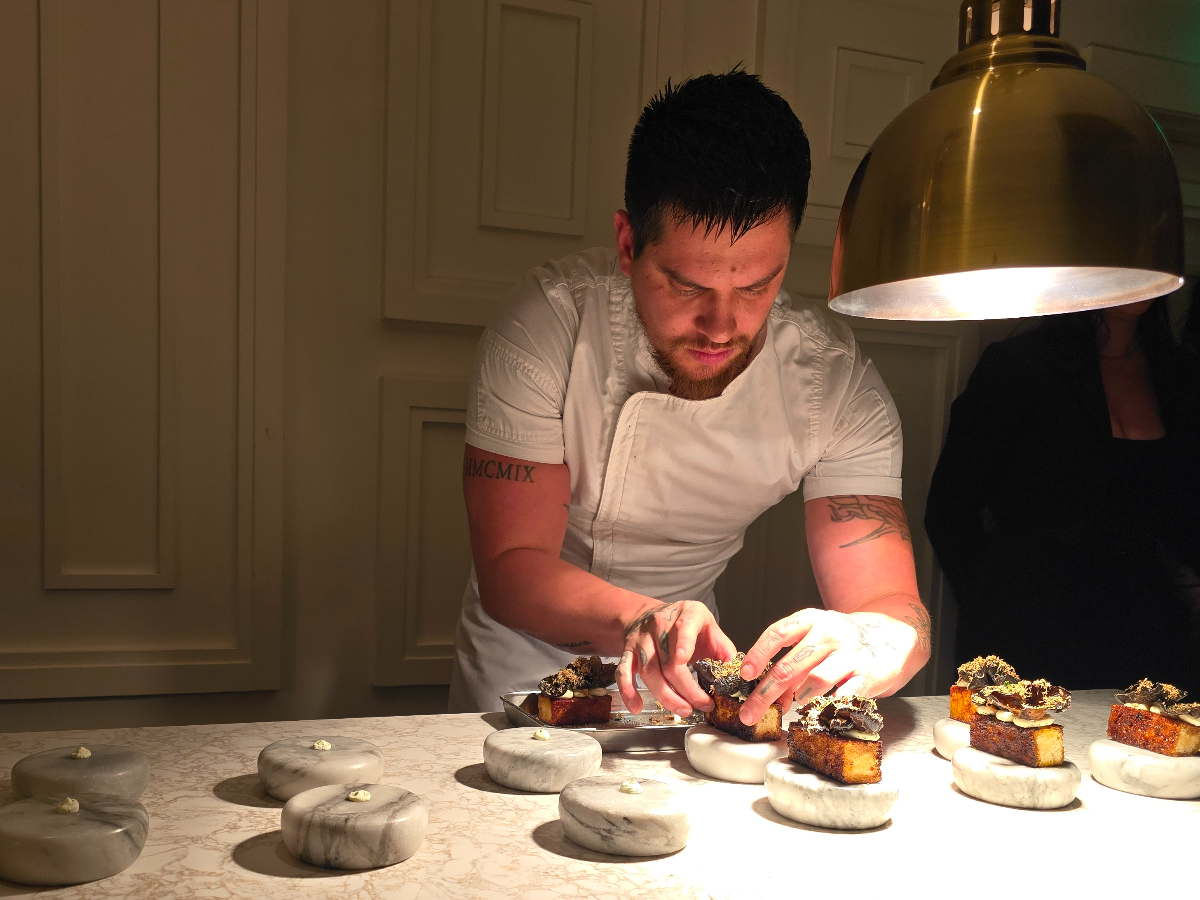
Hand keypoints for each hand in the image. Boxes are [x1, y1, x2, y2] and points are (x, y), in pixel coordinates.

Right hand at [614, 600, 735, 716]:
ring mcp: (642, 639)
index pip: (684, 628)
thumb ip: (723, 646)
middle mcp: (660, 624)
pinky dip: (628, 690)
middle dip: (685, 689)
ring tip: (683, 710)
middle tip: (701, 705)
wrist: (652, 614)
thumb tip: (735, 670)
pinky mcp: (628, 651)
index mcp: (686, 614)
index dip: (684, 645)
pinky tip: (636, 706)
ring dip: (665, 696)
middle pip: (669, 662)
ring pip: (649, 671)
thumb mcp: (708, 626)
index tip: (685, 660)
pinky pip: (624, 672)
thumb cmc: (686, 624)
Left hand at [735, 608, 918, 725]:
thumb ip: (792, 661)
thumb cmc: (843, 640)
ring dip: (799, 696)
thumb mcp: (816, 637)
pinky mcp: (869, 675)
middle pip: (790, 666)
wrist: (893, 636)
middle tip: (750, 712)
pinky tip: (820, 708)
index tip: (745, 674)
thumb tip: (768, 695)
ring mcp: (851, 653)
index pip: (778, 633)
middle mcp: (830, 632)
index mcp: (812, 619)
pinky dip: (826, 706)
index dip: (759, 654)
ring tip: (797, 700)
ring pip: (815, 680)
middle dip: (766, 692)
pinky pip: (841, 695)